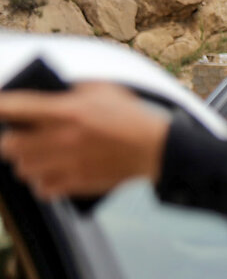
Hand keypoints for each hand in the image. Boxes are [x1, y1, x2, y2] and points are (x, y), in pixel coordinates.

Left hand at [0, 83, 169, 199]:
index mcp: (66, 110)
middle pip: (8, 146)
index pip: (12, 108)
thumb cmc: (132, 117)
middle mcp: (62, 138)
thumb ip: (72, 89)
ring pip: (23, 169)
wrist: (158, 148)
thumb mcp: (103, 90)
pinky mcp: (79, 183)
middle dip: (11, 140)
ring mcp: (69, 163)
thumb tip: (48, 92)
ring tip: (38, 156)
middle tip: (21, 137)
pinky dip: (42, 182)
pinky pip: (42, 189)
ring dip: (26, 162)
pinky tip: (51, 173)